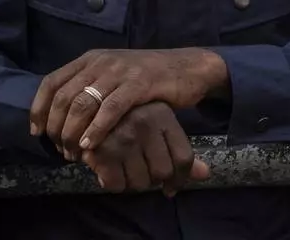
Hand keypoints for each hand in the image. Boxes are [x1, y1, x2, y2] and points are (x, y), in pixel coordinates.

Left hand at [29, 48, 227, 159]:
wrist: (184, 68)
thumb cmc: (145, 77)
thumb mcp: (111, 76)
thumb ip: (89, 88)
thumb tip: (62, 116)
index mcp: (90, 59)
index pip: (52, 81)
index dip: (39, 107)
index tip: (36, 132)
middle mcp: (100, 62)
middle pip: (64, 96)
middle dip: (56, 126)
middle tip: (59, 149)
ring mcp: (119, 71)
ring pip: (84, 102)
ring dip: (73, 131)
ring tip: (73, 152)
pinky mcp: (139, 84)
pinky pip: (111, 108)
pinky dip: (97, 128)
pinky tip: (90, 144)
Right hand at [82, 102, 210, 195]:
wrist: (83, 102)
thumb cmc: (125, 117)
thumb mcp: (156, 125)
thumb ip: (179, 152)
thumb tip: (205, 174)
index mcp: (162, 114)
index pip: (183, 158)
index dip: (179, 179)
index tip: (169, 187)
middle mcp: (145, 122)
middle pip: (162, 173)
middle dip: (150, 179)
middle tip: (137, 169)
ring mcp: (123, 134)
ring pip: (140, 182)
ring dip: (131, 182)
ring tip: (121, 167)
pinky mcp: (100, 148)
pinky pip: (116, 185)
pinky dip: (111, 183)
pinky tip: (106, 170)